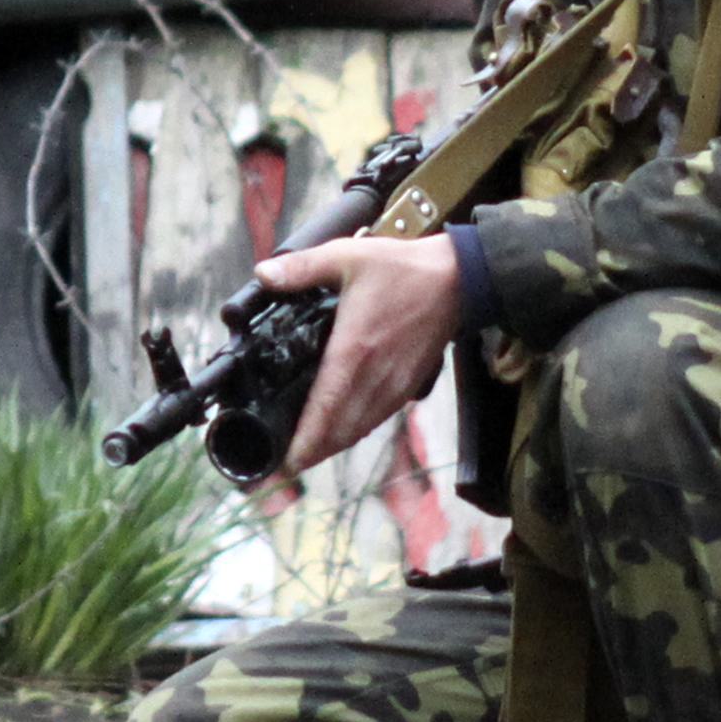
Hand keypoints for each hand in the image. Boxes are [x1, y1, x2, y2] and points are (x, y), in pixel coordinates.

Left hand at [257, 228, 463, 472]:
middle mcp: (375, 375)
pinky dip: (358, 430)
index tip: (288, 460)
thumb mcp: (347, 257)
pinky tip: (345, 431)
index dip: (307, 438)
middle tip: (286, 464)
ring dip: (335, 445)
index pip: (326, 407)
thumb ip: (302, 267)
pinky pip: (379, 417)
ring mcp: (395, 383)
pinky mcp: (409, 384)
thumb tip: (263, 274)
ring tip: (310, 455)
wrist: (457, 279)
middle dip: (314, 451)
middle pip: (341, 428)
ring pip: (361, 428)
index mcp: (354, 350)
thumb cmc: (403, 269)